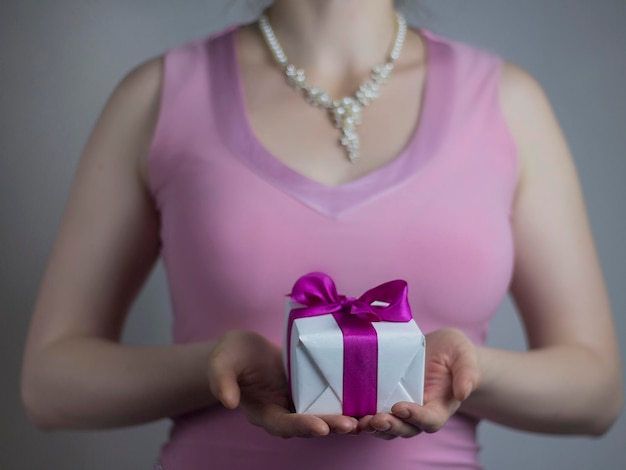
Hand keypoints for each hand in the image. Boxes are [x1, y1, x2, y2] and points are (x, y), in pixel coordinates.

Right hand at [207, 330, 357, 437]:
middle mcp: (284, 413)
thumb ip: (222, 381)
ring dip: (345, 420)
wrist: (245, 348)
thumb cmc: (231, 354)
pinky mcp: (311, 390)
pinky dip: (348, 403)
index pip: (282, 425)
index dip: (301, 427)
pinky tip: (367, 401)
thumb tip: (228, 402)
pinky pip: (330, 400)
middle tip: (352, 425)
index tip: (319, 427)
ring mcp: (299, 403)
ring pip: (324, 416)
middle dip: (331, 426)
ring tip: (367, 419)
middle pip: (309, 425)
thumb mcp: (222, 362)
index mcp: (263, 412)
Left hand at [358, 328, 479, 438]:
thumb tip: (465, 392)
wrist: (437, 348)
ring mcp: (399, 408)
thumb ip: (467, 372)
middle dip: (390, 426)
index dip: (416, 417)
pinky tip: (347, 413)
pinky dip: (360, 416)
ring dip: (372, 426)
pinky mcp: (382, 399)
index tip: (401, 407)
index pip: (429, 420)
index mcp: (439, 407)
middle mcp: (418, 413)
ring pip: (385, 427)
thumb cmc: (453, 352)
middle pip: (404, 429)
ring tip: (360, 421)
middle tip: (376, 419)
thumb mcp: (463, 354)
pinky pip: (371, 413)